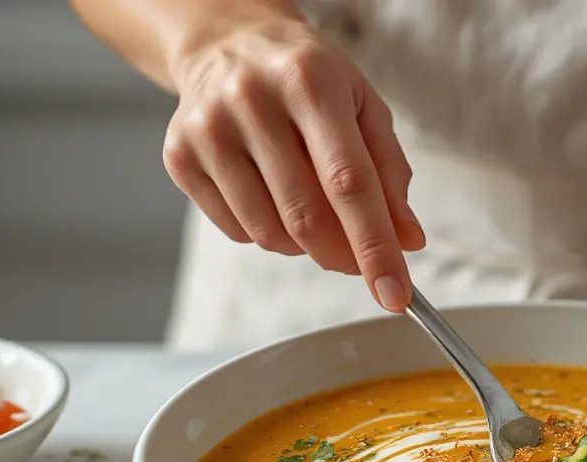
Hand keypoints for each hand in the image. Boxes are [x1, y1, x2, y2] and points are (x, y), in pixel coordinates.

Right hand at [162, 18, 423, 311]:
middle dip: (342, 256)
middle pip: (306, 217)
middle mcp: (251, 100)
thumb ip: (390, 174)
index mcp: (309, 81)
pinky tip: (272, 195)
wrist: (228, 42)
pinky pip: (237, 230)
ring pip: (269, 233)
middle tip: (358, 262)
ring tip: (311, 208)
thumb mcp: (363, 107)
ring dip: (304, 245)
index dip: (375, 247)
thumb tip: (408, 240)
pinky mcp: (179, 155)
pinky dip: (268, 233)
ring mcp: (208, 129)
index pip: (349, 183)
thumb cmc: (307, 79)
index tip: (394, 294)